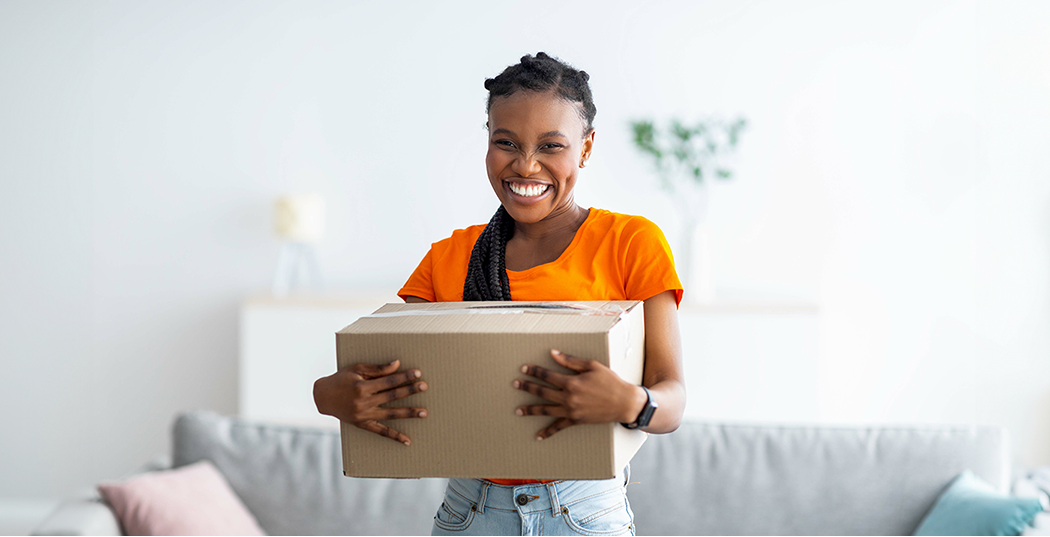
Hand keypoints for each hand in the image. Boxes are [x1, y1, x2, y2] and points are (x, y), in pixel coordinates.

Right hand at [313, 360, 427, 444]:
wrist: (323, 397)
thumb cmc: (341, 379)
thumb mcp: (357, 369)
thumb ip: (378, 369)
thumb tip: (397, 364)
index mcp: (362, 387)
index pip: (388, 381)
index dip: (403, 376)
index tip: (417, 373)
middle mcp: (363, 402)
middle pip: (392, 396)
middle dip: (409, 391)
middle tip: (425, 386)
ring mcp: (364, 415)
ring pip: (390, 415)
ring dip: (408, 413)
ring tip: (424, 412)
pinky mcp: (363, 424)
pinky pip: (381, 432)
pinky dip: (394, 436)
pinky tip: (407, 440)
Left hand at [513, 349, 645, 439]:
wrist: (624, 403)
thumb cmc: (610, 381)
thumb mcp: (592, 366)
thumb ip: (570, 361)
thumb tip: (553, 353)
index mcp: (572, 382)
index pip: (547, 375)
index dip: (534, 371)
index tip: (524, 368)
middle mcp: (568, 397)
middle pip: (542, 391)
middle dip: (527, 387)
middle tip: (515, 384)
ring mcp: (571, 411)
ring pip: (545, 410)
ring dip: (530, 410)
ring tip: (517, 410)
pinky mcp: (576, 421)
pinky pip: (559, 427)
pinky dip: (548, 432)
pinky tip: (538, 435)